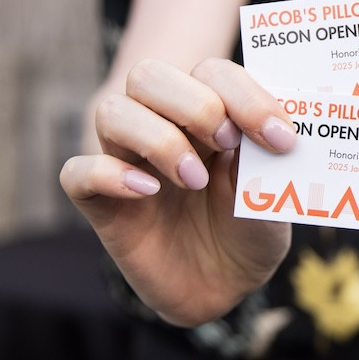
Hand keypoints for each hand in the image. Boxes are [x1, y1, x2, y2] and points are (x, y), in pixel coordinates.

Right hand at [60, 58, 295, 326]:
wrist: (226, 286)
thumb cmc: (251, 228)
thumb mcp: (274, 193)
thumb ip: (266, 159)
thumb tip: (269, 125)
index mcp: (209, 112)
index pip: (211, 72)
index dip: (245, 96)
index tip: (281, 137)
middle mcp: (163, 127)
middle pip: (149, 76)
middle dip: (195, 104)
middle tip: (228, 143)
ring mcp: (129, 162)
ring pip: (111, 112)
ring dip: (158, 139)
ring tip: (196, 179)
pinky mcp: (102, 205)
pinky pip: (77, 173)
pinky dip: (107, 174)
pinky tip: (148, 192)